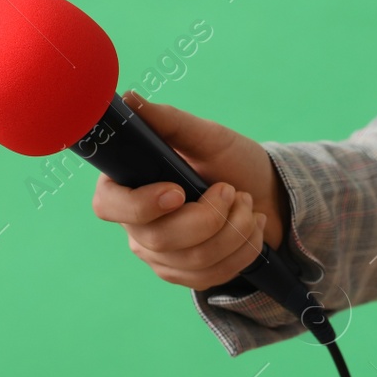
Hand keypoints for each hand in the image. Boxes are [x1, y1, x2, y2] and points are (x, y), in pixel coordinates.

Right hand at [90, 92, 288, 289]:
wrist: (268, 194)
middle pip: (158, 239)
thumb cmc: (231, 162)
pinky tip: (252, 225)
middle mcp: (138, 226)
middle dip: (209, 216)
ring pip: (192, 260)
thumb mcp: (207, 136)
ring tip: (246, 203)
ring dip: (234, 229)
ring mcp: (162, 256)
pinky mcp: (188, 276)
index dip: (139, 205)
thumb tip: (130, 100)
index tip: (177, 192)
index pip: (109, 206)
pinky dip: (244, 247)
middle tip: (231, 189)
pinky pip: (214, 274)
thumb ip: (169, 121)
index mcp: (130, 187)